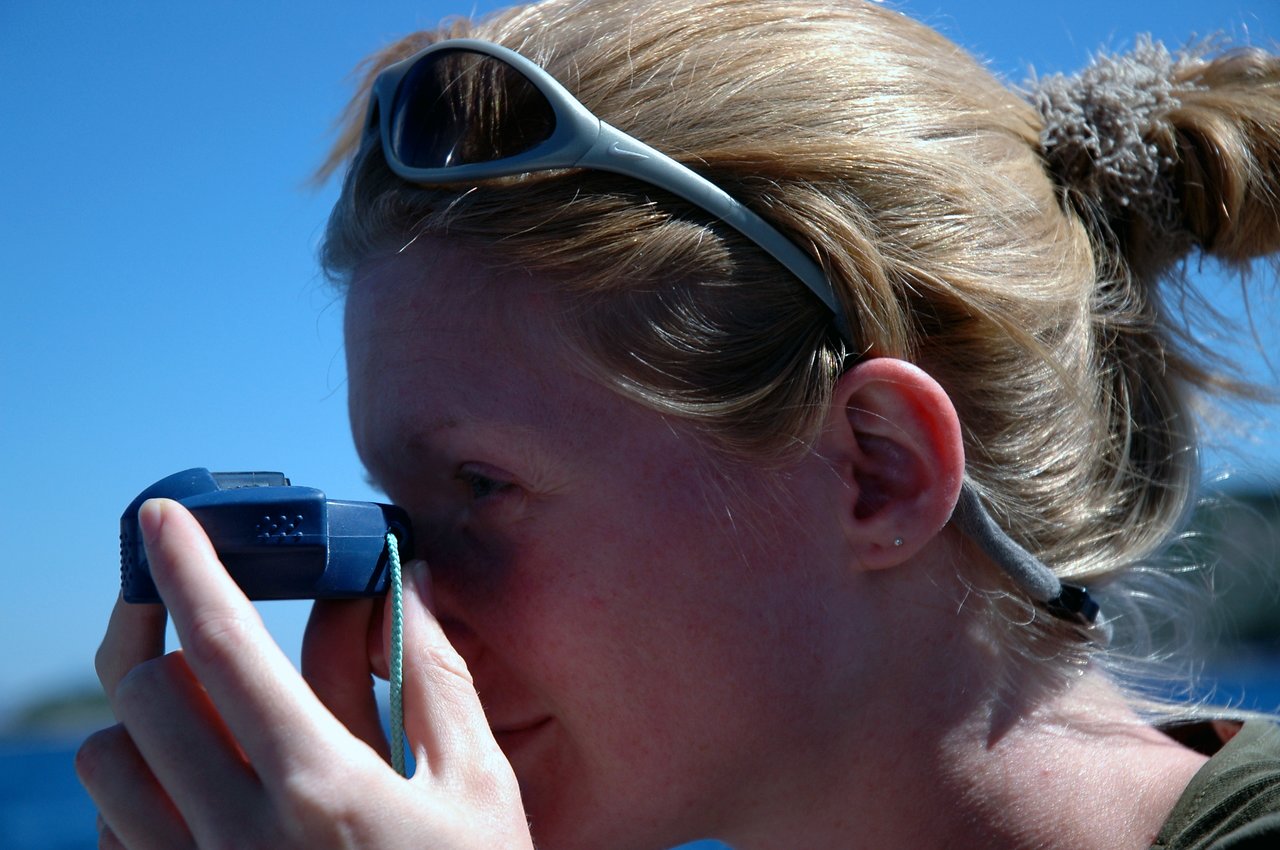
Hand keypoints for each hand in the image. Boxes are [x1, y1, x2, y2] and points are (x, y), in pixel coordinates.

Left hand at [76, 498, 533, 848]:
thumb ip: (437, 679)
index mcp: (321, 784)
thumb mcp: (480, 789)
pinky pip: (112, 837)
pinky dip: (137, 796)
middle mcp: (237, 836)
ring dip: (143, 725)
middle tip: (198, 627)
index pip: (226, 643)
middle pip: (143, 694)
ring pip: (107, 766)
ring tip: (206, 724)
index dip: (186, 564)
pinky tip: (200, 797)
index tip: (159, 517)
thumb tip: (412, 585)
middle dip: (160, 640)